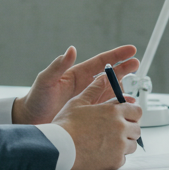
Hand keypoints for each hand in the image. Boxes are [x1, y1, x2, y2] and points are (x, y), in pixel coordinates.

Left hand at [14, 45, 140, 124]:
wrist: (30, 120)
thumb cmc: (36, 99)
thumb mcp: (46, 80)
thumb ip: (58, 66)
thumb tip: (71, 50)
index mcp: (78, 74)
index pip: (102, 62)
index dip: (117, 55)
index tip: (131, 50)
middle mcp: (86, 86)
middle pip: (111, 75)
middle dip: (125, 69)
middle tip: (138, 64)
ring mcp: (88, 100)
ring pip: (111, 93)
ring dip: (123, 91)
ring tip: (134, 93)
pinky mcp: (89, 114)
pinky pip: (107, 109)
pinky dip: (117, 108)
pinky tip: (124, 110)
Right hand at [54, 74, 142, 169]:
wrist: (59, 148)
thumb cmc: (66, 125)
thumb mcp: (78, 102)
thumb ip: (94, 90)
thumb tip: (102, 78)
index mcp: (114, 111)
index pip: (137, 110)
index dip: (131, 113)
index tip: (125, 116)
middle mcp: (120, 127)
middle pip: (137, 128)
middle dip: (128, 128)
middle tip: (115, 130)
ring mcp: (120, 146)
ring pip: (132, 144)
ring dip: (124, 143)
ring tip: (107, 142)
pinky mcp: (115, 161)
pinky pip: (123, 158)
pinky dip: (116, 156)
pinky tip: (103, 153)